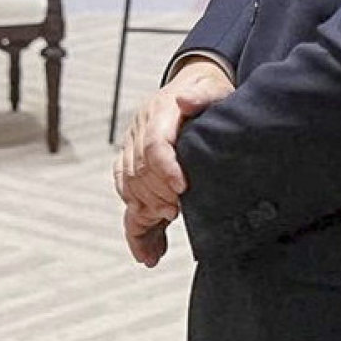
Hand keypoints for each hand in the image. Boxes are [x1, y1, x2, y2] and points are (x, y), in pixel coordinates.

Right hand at [113, 58, 235, 265]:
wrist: (193, 90)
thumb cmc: (209, 93)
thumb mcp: (214, 89)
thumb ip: (203, 94)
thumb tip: (184, 101)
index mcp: (160, 112)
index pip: (154, 143)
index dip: (165, 168)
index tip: (182, 189)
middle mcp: (140, 130)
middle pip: (139, 169)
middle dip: (157, 194)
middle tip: (179, 211)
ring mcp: (133, 148)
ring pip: (128, 186)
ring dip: (145, 209)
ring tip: (167, 224)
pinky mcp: (132, 165)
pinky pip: (126, 196)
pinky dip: (135, 224)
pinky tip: (147, 251)